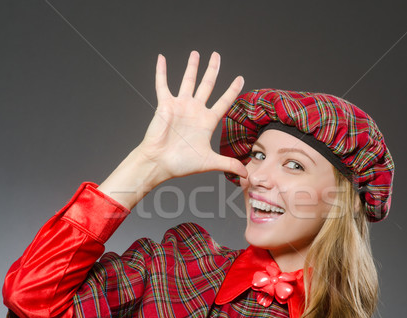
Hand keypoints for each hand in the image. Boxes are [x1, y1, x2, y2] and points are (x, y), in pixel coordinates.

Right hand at [137, 51, 246, 181]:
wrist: (159, 163)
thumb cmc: (181, 163)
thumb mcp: (209, 162)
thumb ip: (229, 164)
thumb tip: (246, 175)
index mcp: (206, 121)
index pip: (223, 101)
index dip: (232, 90)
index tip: (240, 78)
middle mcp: (194, 110)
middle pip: (207, 85)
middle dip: (213, 70)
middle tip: (217, 55)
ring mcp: (180, 106)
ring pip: (188, 80)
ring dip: (192, 66)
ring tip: (196, 53)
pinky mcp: (165, 104)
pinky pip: (162, 84)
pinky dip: (161, 71)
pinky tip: (161, 58)